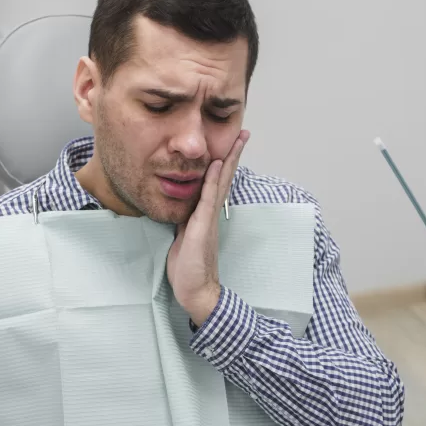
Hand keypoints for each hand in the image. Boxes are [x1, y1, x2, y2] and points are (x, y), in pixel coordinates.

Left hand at [167, 131, 250, 326]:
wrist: (195, 291)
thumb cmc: (188, 269)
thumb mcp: (182, 238)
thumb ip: (185, 221)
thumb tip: (181, 208)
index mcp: (205, 216)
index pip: (216, 184)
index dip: (224, 164)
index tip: (231, 145)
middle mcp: (211, 214)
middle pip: (224, 179)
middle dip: (233, 156)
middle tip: (244, 134)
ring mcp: (209, 220)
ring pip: (220, 184)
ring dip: (229, 161)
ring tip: (238, 140)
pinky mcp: (202, 228)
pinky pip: (208, 200)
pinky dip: (213, 181)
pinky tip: (217, 165)